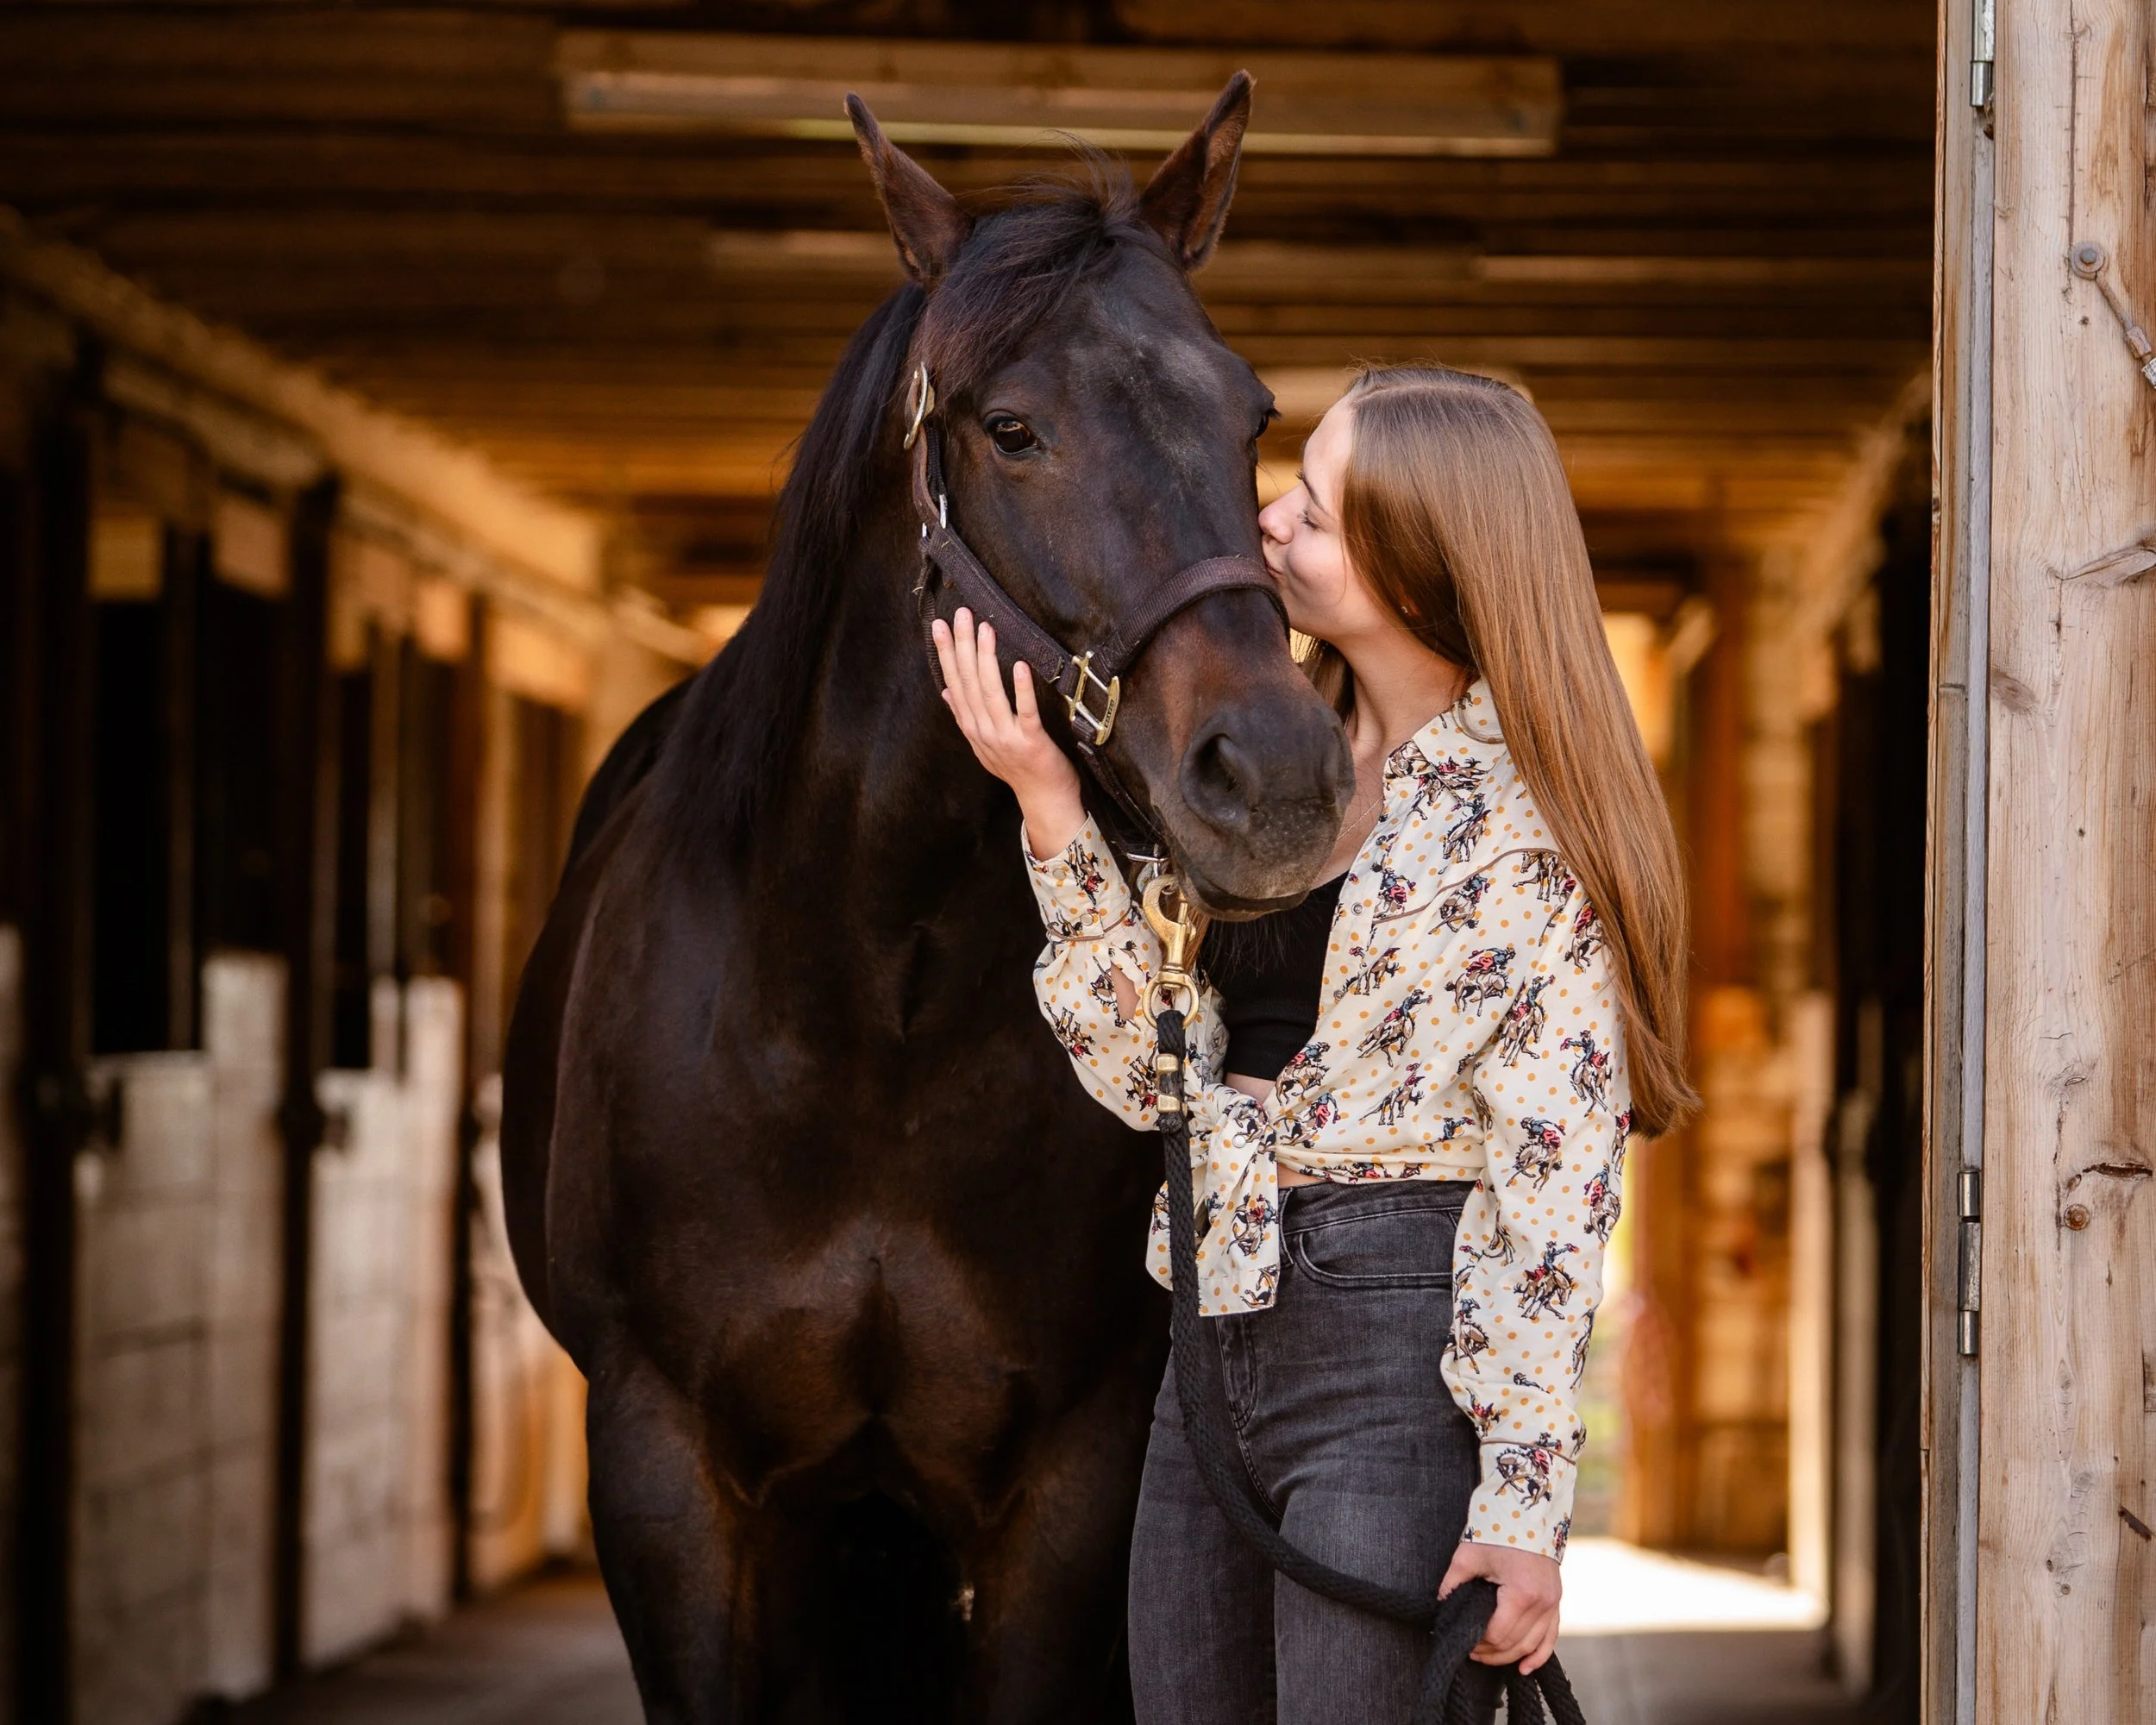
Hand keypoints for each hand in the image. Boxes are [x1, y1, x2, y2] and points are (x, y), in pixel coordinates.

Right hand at [932, 609, 1085, 857]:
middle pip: (969, 683)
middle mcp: (983, 731)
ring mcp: (1005, 737)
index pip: (954, 683)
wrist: (1043, 799)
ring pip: (991, 693)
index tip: (940, 626)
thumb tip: (945, 692)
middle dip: (963, 646)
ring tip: (986, 629)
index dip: (946, 654)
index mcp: (972, 727)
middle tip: (962, 614)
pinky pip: (1025, 712)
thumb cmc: (1018, 767)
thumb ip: (965, 716)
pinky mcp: (1031, 742)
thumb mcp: (984, 743)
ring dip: (986, 659)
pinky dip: (1020, 690)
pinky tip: (1018, 666)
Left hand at [1439, 1541, 1561, 1674]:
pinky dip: (1539, 1655)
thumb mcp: (1469, 1555)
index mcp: (1521, 1593)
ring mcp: (1553, 1603)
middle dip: (1491, 1652)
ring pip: (1533, 1644)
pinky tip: (1525, 1668)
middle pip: (1515, 1643)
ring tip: (1488, 1657)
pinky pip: (1551, 1637)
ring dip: (1510, 1656)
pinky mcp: (1556, 1601)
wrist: (1528, 1512)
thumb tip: (1440, 1606)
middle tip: (1470, 1651)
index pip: (1498, 1633)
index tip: (1463, 1642)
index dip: (1479, 1643)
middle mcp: (1542, 1602)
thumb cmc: (1497, 1531)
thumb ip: (1452, 1583)